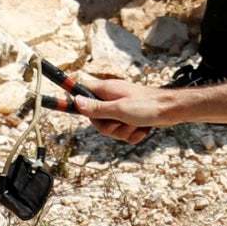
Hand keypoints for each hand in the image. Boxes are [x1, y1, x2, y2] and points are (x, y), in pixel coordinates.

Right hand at [54, 72, 176, 143]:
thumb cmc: (148, 106)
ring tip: (136, 124)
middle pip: (96, 120)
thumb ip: (97, 108)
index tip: (53, 100)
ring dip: (124, 132)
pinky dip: (134, 134)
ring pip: (111, 129)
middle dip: (109, 127)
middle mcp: (112, 99)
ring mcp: (122, 109)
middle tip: (121, 122)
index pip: (81, 93)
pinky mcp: (131, 119)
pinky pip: (125, 134)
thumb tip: (76, 101)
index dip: (72, 100)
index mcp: (106, 91)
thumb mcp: (119, 109)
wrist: (173, 110)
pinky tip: (144, 129)